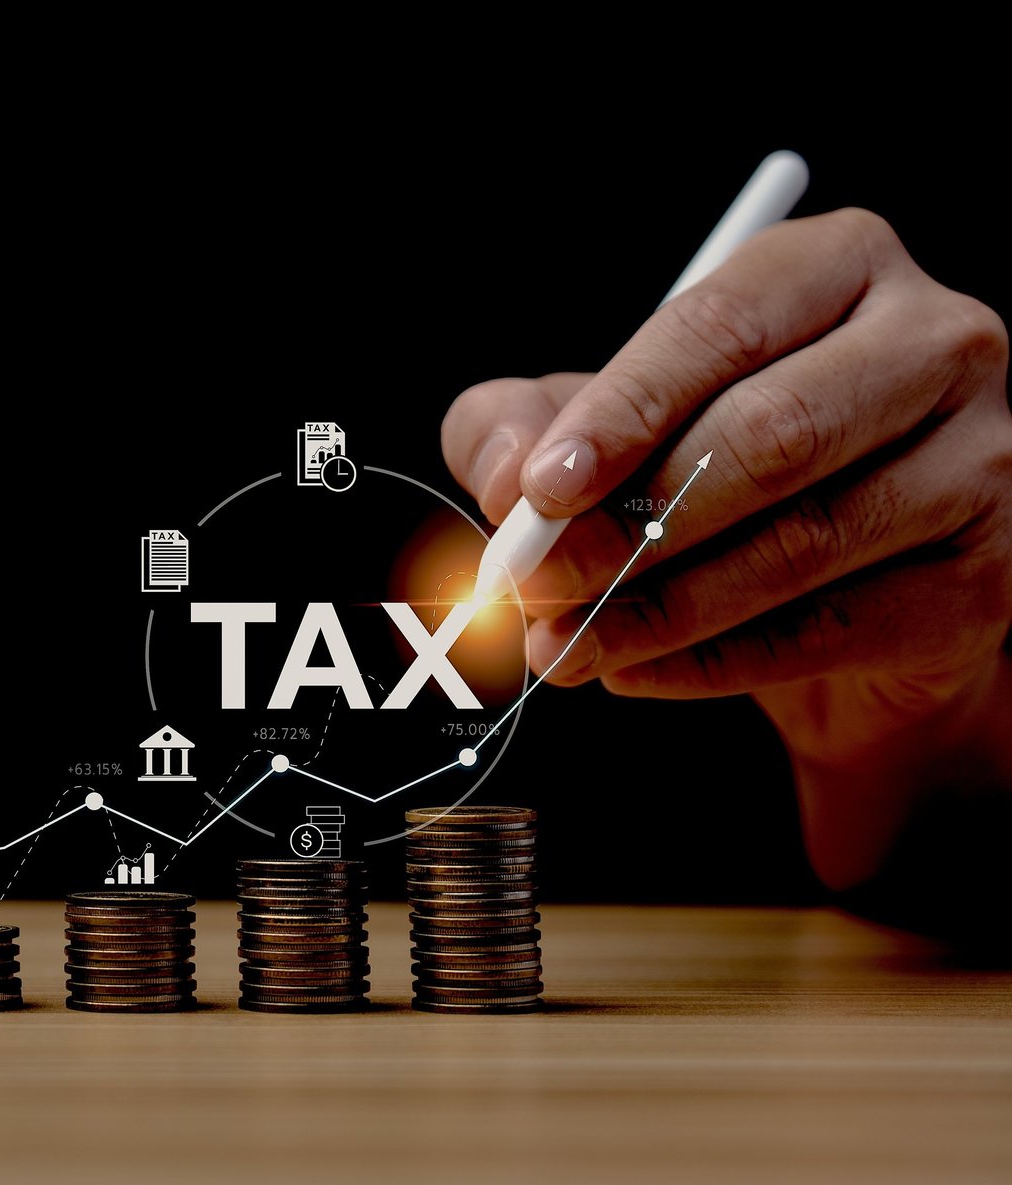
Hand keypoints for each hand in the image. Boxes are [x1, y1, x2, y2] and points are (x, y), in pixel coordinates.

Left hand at [442, 209, 1011, 888]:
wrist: (842, 593)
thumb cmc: (708, 468)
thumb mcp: (597, 422)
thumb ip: (523, 424)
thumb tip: (501, 476)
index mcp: (837, 266)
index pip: (719, 328)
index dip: (621, 412)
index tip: (539, 488)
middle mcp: (935, 343)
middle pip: (770, 433)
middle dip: (629, 523)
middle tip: (535, 581)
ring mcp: (980, 460)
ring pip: (800, 540)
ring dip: (657, 608)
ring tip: (562, 644)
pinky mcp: (983, 577)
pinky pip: (828, 628)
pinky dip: (711, 662)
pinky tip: (633, 672)